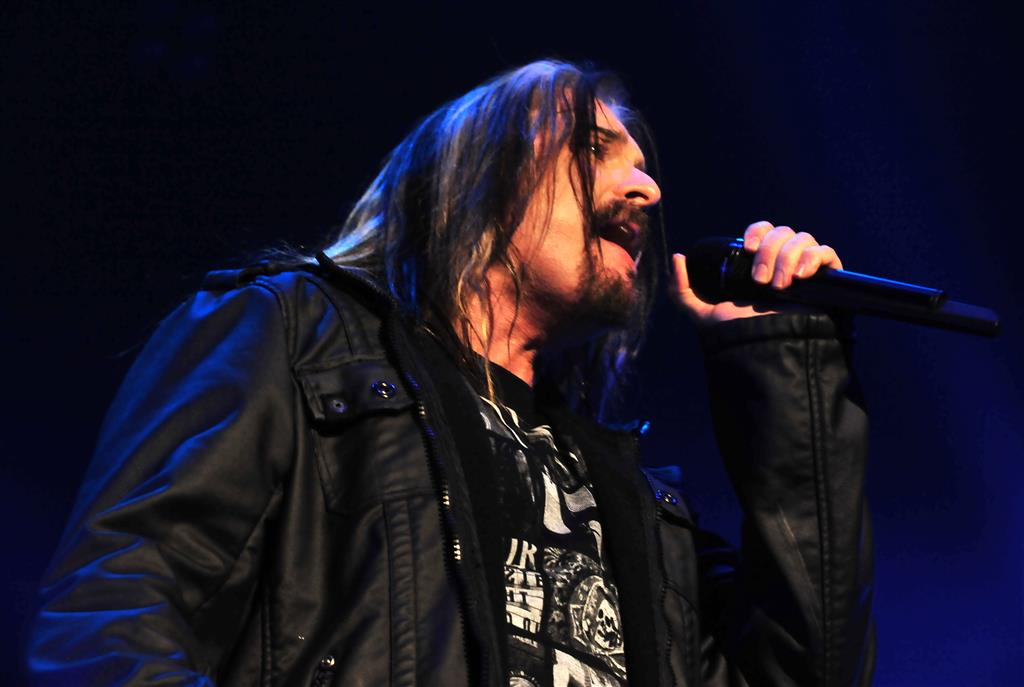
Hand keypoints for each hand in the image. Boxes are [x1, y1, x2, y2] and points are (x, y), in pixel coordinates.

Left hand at [670, 221, 842, 324]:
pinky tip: (801, 277)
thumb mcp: (702, 313)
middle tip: (759, 281)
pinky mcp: (828, 280)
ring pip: (803, 239)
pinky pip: (828, 253)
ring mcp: (806, 270)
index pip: (763, 230)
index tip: (746, 249)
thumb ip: (682, 289)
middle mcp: (783, 261)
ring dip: (787, 258)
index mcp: (759, 262)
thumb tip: (678, 257)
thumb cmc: (738, 335)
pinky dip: (814, 258)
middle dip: (769, 251)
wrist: (768, 355)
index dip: (756, 232)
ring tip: (778, 287)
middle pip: (782, 232)